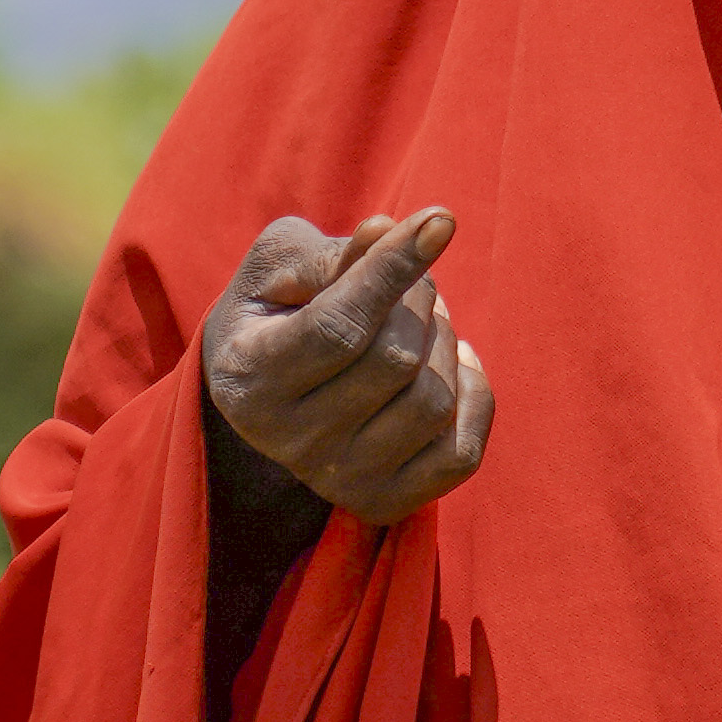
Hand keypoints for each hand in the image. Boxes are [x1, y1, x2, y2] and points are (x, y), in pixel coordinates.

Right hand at [201, 210, 497, 528]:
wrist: (266, 391)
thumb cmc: (276, 309)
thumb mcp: (280, 266)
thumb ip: (331, 252)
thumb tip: (387, 229)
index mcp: (250, 379)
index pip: (339, 327)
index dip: (394, 269)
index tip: (441, 220)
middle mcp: (289, 444)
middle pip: (396, 359)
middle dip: (419, 298)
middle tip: (411, 283)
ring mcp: (338, 482)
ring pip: (434, 401)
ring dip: (444, 342)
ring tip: (421, 322)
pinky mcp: (386, 502)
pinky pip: (463, 451)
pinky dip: (472, 394)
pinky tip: (447, 365)